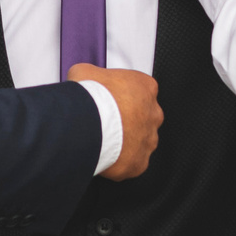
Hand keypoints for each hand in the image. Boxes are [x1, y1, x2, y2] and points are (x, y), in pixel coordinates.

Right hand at [73, 63, 159, 177]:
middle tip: (104, 122)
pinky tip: (104, 156)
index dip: (120, 96)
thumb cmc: (91, 97)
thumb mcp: (85, 72)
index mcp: (146, 88)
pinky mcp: (140, 162)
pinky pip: (131, 163)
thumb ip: (91, 74)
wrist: (89, 123)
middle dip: (125, 120)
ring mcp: (149, 139)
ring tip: (102, 141)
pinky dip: (119, 162)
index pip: (139, 90)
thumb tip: (82, 76)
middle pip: (142, 117)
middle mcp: (153, 113)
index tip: (108, 101)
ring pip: (139, 142)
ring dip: (124, 142)